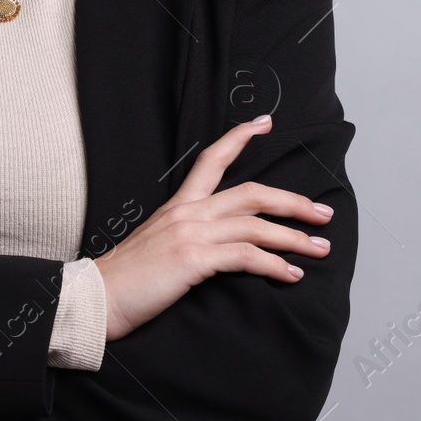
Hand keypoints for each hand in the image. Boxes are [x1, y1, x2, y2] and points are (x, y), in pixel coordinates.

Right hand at [93, 114, 332, 340]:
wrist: (96, 297)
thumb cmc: (126, 278)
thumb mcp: (157, 245)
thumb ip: (186, 236)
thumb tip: (218, 245)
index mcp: (178, 205)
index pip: (212, 159)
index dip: (240, 138)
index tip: (264, 123)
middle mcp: (187, 212)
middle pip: (252, 192)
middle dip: (294, 201)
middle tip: (323, 213)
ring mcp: (191, 233)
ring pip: (256, 224)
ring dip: (295, 237)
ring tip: (320, 247)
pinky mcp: (194, 259)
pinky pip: (246, 256)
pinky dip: (275, 265)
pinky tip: (291, 275)